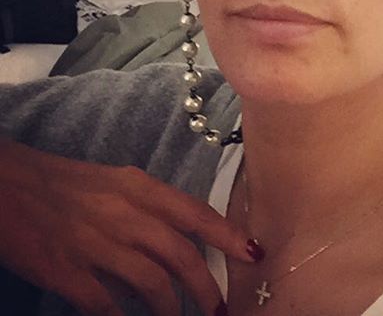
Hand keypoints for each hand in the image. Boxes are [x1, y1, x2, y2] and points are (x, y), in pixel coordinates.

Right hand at [0, 138, 253, 315]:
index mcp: (140, 188)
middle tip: (218, 308)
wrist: (12, 186)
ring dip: (173, 309)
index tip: (254, 253)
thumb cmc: (69, 184)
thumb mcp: (118, 184)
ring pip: (152, 284)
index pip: (196, 212)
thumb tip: (179, 244)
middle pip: (180, 255)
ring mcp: (96, 244)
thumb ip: (151, 210)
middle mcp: (125, 214)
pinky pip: (108, 305)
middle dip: (206, 287)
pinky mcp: (67, 272)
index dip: (229, 235)